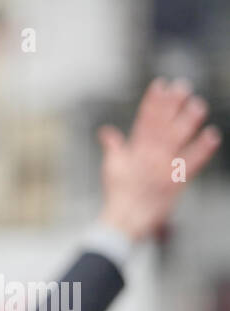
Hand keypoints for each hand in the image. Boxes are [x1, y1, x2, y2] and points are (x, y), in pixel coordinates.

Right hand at [98, 77, 220, 240]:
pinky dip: (201, 150)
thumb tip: (105, 131)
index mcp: (134, 151)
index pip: (144, 120)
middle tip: (183, 87)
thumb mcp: (111, 167)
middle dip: (171, 105)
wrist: (124, 221)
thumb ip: (113, 146)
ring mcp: (161, 168)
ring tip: (197, 105)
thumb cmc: (117, 195)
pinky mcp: (174, 182)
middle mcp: (148, 156)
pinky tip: (212, 136)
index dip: (153, 101)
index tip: (161, 84)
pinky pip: (190, 164)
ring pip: (175, 140)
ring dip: (187, 122)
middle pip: (161, 125)